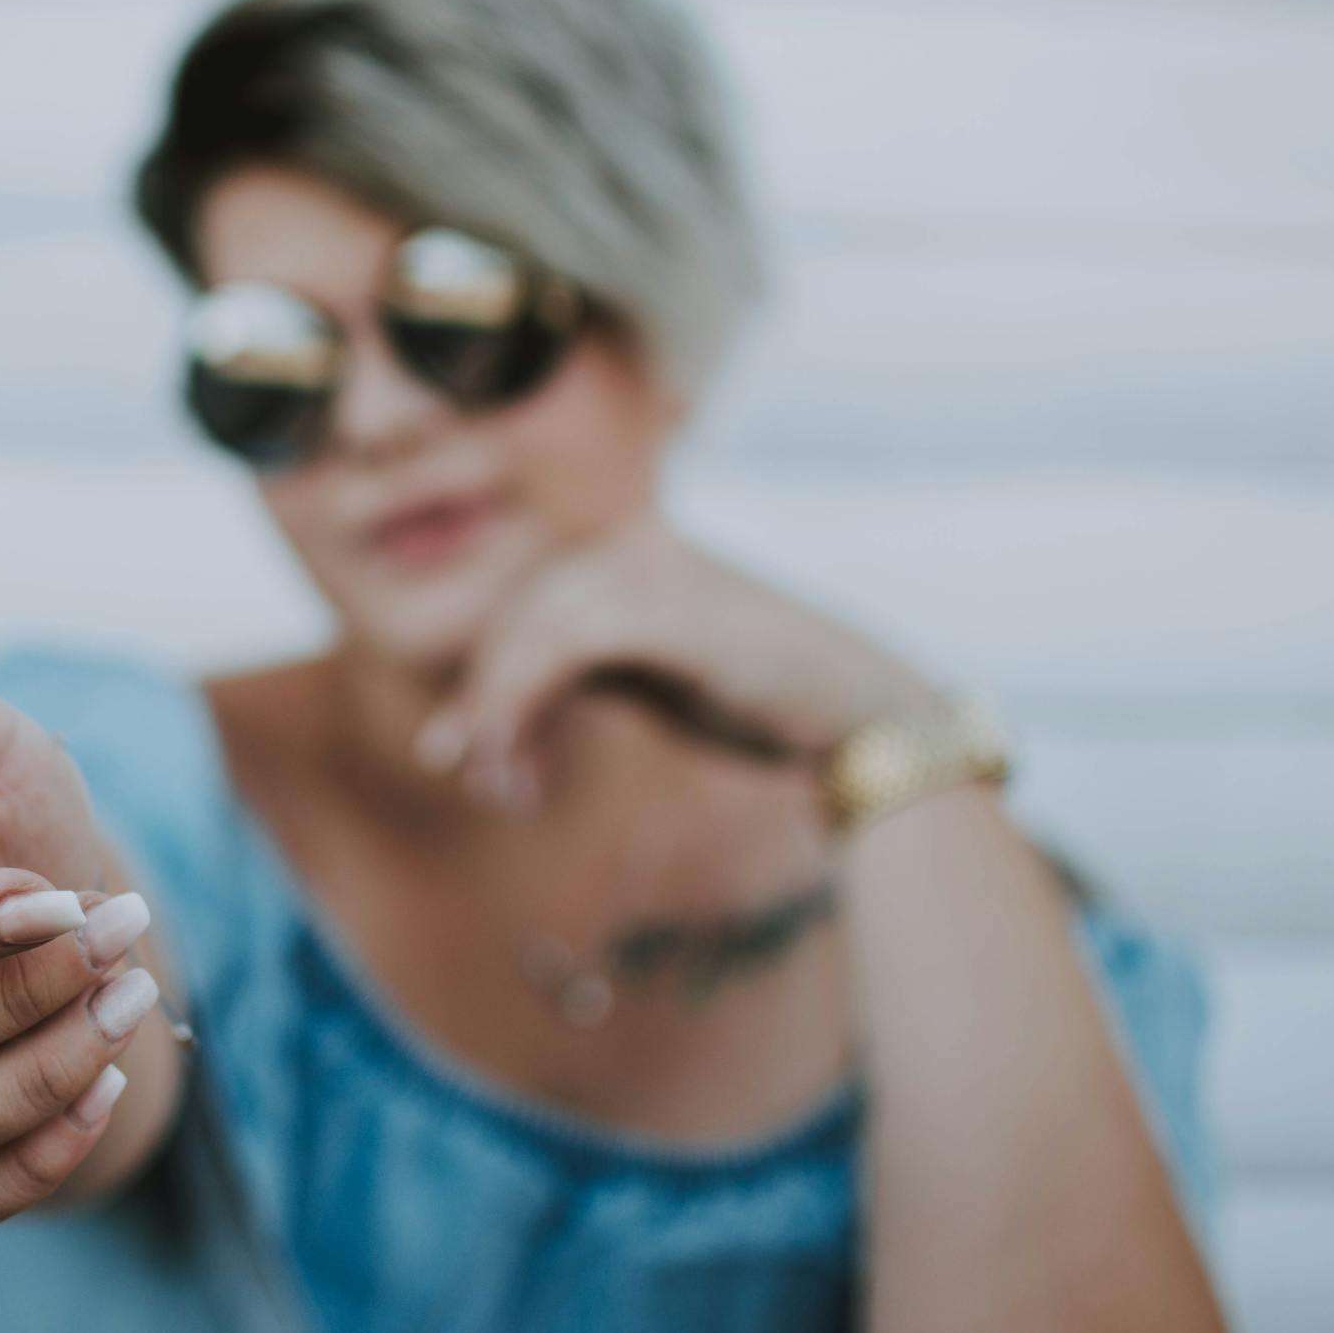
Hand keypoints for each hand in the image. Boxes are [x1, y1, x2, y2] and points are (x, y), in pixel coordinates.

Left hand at [416, 515, 934, 808]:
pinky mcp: (660, 606)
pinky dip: (520, 711)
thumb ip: (588, 672)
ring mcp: (648, 565)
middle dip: (487, 704)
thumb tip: (489, 712)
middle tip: (480, 782)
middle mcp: (635, 542)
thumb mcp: (656, 678)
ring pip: (527, 636)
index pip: (531, 605)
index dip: (490, 678)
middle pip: (519, 619)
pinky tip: (523, 770)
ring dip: (498, 717)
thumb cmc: (765, 701)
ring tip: (505, 790)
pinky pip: (555, 652)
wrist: (865, 717)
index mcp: (634, 548)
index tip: (468, 754)